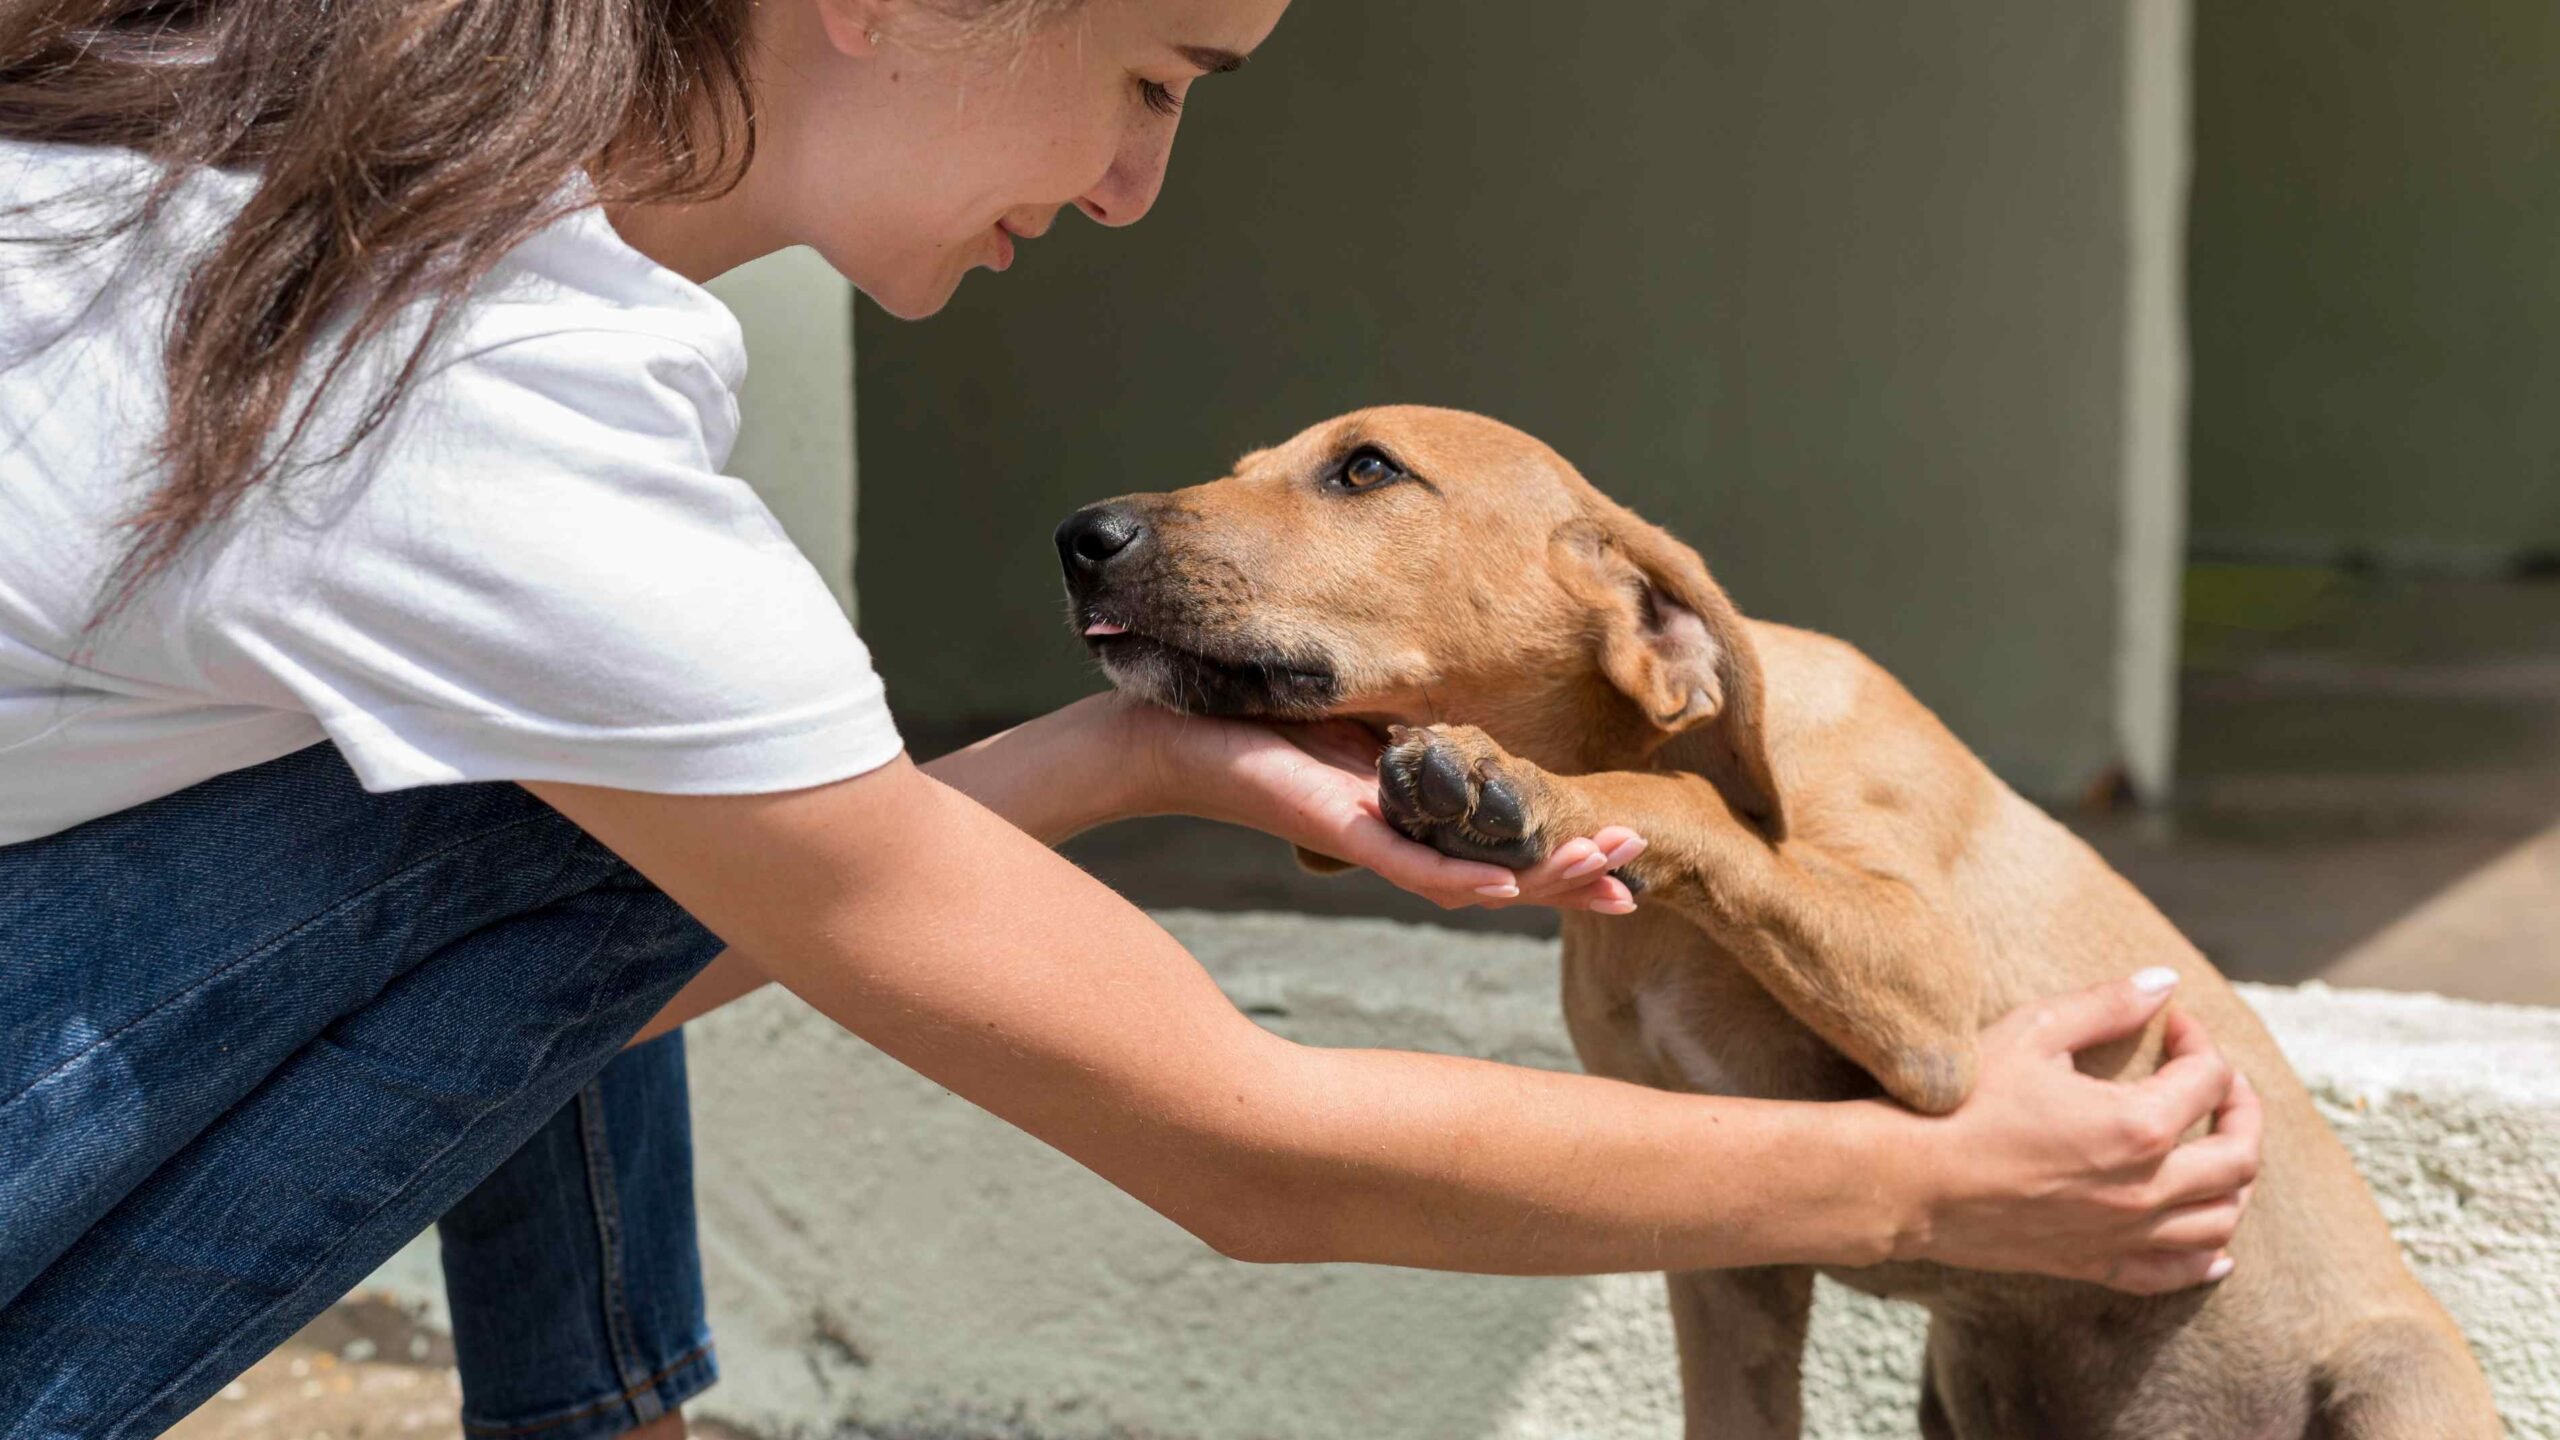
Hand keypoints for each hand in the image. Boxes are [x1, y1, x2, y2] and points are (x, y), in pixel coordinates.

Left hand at [1105, 695, 1645, 912]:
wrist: (1160, 734)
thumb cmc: (1246, 717)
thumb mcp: (1354, 709)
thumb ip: (1412, 720)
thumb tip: (1467, 701)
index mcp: (1408, 808)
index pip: (1501, 842)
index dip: (1564, 853)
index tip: (1627, 856)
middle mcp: (1397, 834)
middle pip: (1502, 870)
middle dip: (1574, 872)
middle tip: (1638, 875)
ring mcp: (1369, 837)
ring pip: (1470, 879)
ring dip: (1542, 879)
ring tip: (1610, 875)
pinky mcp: (1334, 827)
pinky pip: (1406, 865)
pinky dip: (1461, 878)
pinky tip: (1510, 889)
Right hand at [1894, 968, 2262, 1294]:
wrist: (1907, 1181)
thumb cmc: (1963, 1102)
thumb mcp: (2033, 1032)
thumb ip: (2107, 1005)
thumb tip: (2164, 982)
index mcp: (2138, 1126)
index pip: (2208, 1078)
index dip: (2199, 1042)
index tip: (2173, 1025)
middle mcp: (2147, 1189)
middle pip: (2240, 1156)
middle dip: (2241, 1108)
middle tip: (2218, 1080)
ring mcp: (2125, 1234)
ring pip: (2222, 1219)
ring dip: (2234, 1179)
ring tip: (2215, 1147)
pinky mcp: (2096, 1264)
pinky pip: (2178, 1272)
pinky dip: (2208, 1257)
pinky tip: (2215, 1244)